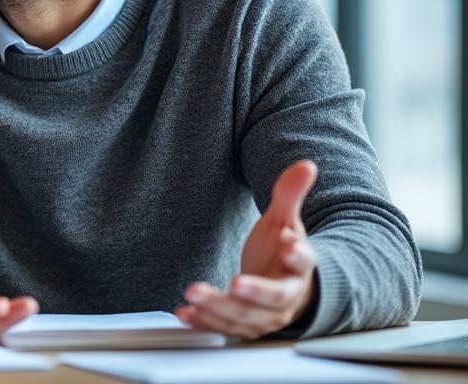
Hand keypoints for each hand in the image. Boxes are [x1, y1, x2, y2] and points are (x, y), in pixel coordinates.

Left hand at [178, 160, 318, 338]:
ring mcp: (264, 315)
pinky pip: (225, 328)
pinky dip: (205, 323)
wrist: (284, 287)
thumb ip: (290, 194)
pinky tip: (185, 313)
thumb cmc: (282, 252)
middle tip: (236, 284)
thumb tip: (306, 164)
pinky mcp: (243, 325)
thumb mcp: (285, 221)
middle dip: (254, 293)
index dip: (299, 256)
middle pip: (274, 299)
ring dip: (219, 310)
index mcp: (299, 268)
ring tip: (194, 294)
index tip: (289, 243)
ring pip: (246, 318)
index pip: (304, 263)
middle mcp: (285, 296)